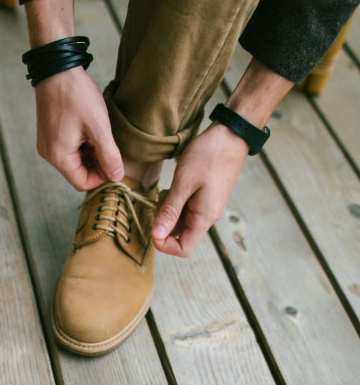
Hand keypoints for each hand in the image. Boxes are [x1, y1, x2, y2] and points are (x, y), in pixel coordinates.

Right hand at [34, 66, 124, 190]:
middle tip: (111, 145)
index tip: (115, 163)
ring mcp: (47, 144)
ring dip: (90, 153)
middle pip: (78, 172)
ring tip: (100, 133)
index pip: (83, 183)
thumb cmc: (76, 95)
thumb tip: (117, 177)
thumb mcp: (99, 127)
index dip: (102, 177)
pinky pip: (68, 148)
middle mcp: (49, 154)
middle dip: (97, 164)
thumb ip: (109, 155)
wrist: (56, 68)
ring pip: (74, 160)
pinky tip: (90, 128)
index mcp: (59, 157)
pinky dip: (82, 144)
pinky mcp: (48, 133)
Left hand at [151, 123, 249, 256]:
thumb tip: (155, 236)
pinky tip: (174, 186)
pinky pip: (186, 208)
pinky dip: (176, 201)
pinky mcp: (205, 197)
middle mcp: (207, 217)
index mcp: (204, 218)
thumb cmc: (208, 156)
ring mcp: (207, 207)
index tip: (152, 228)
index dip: (164, 245)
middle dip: (164, 223)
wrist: (231, 135)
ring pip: (181, 221)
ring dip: (169, 210)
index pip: (183, 249)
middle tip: (158, 201)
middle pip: (180, 235)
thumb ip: (169, 211)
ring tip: (167, 190)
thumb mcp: (183, 183)